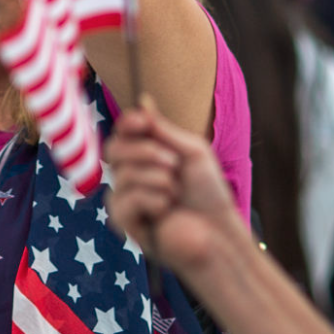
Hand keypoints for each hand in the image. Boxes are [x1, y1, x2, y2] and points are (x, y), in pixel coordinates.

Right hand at [104, 99, 247, 274]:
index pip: (121, 134)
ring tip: (176, 193)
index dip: (127, 123)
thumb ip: (163, 130)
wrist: (219, 233)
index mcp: (144, 158)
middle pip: (113, 149)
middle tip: (174, 164)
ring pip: (122, 174)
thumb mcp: (192, 152)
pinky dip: (152, 200)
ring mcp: (124, 198)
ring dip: (158, 179)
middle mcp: (129, 176)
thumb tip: (143, 101)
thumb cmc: (209, 194)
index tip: (141, 121)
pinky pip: (124, 199)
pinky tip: (166, 210)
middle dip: (145, 151)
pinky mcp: (123, 222)